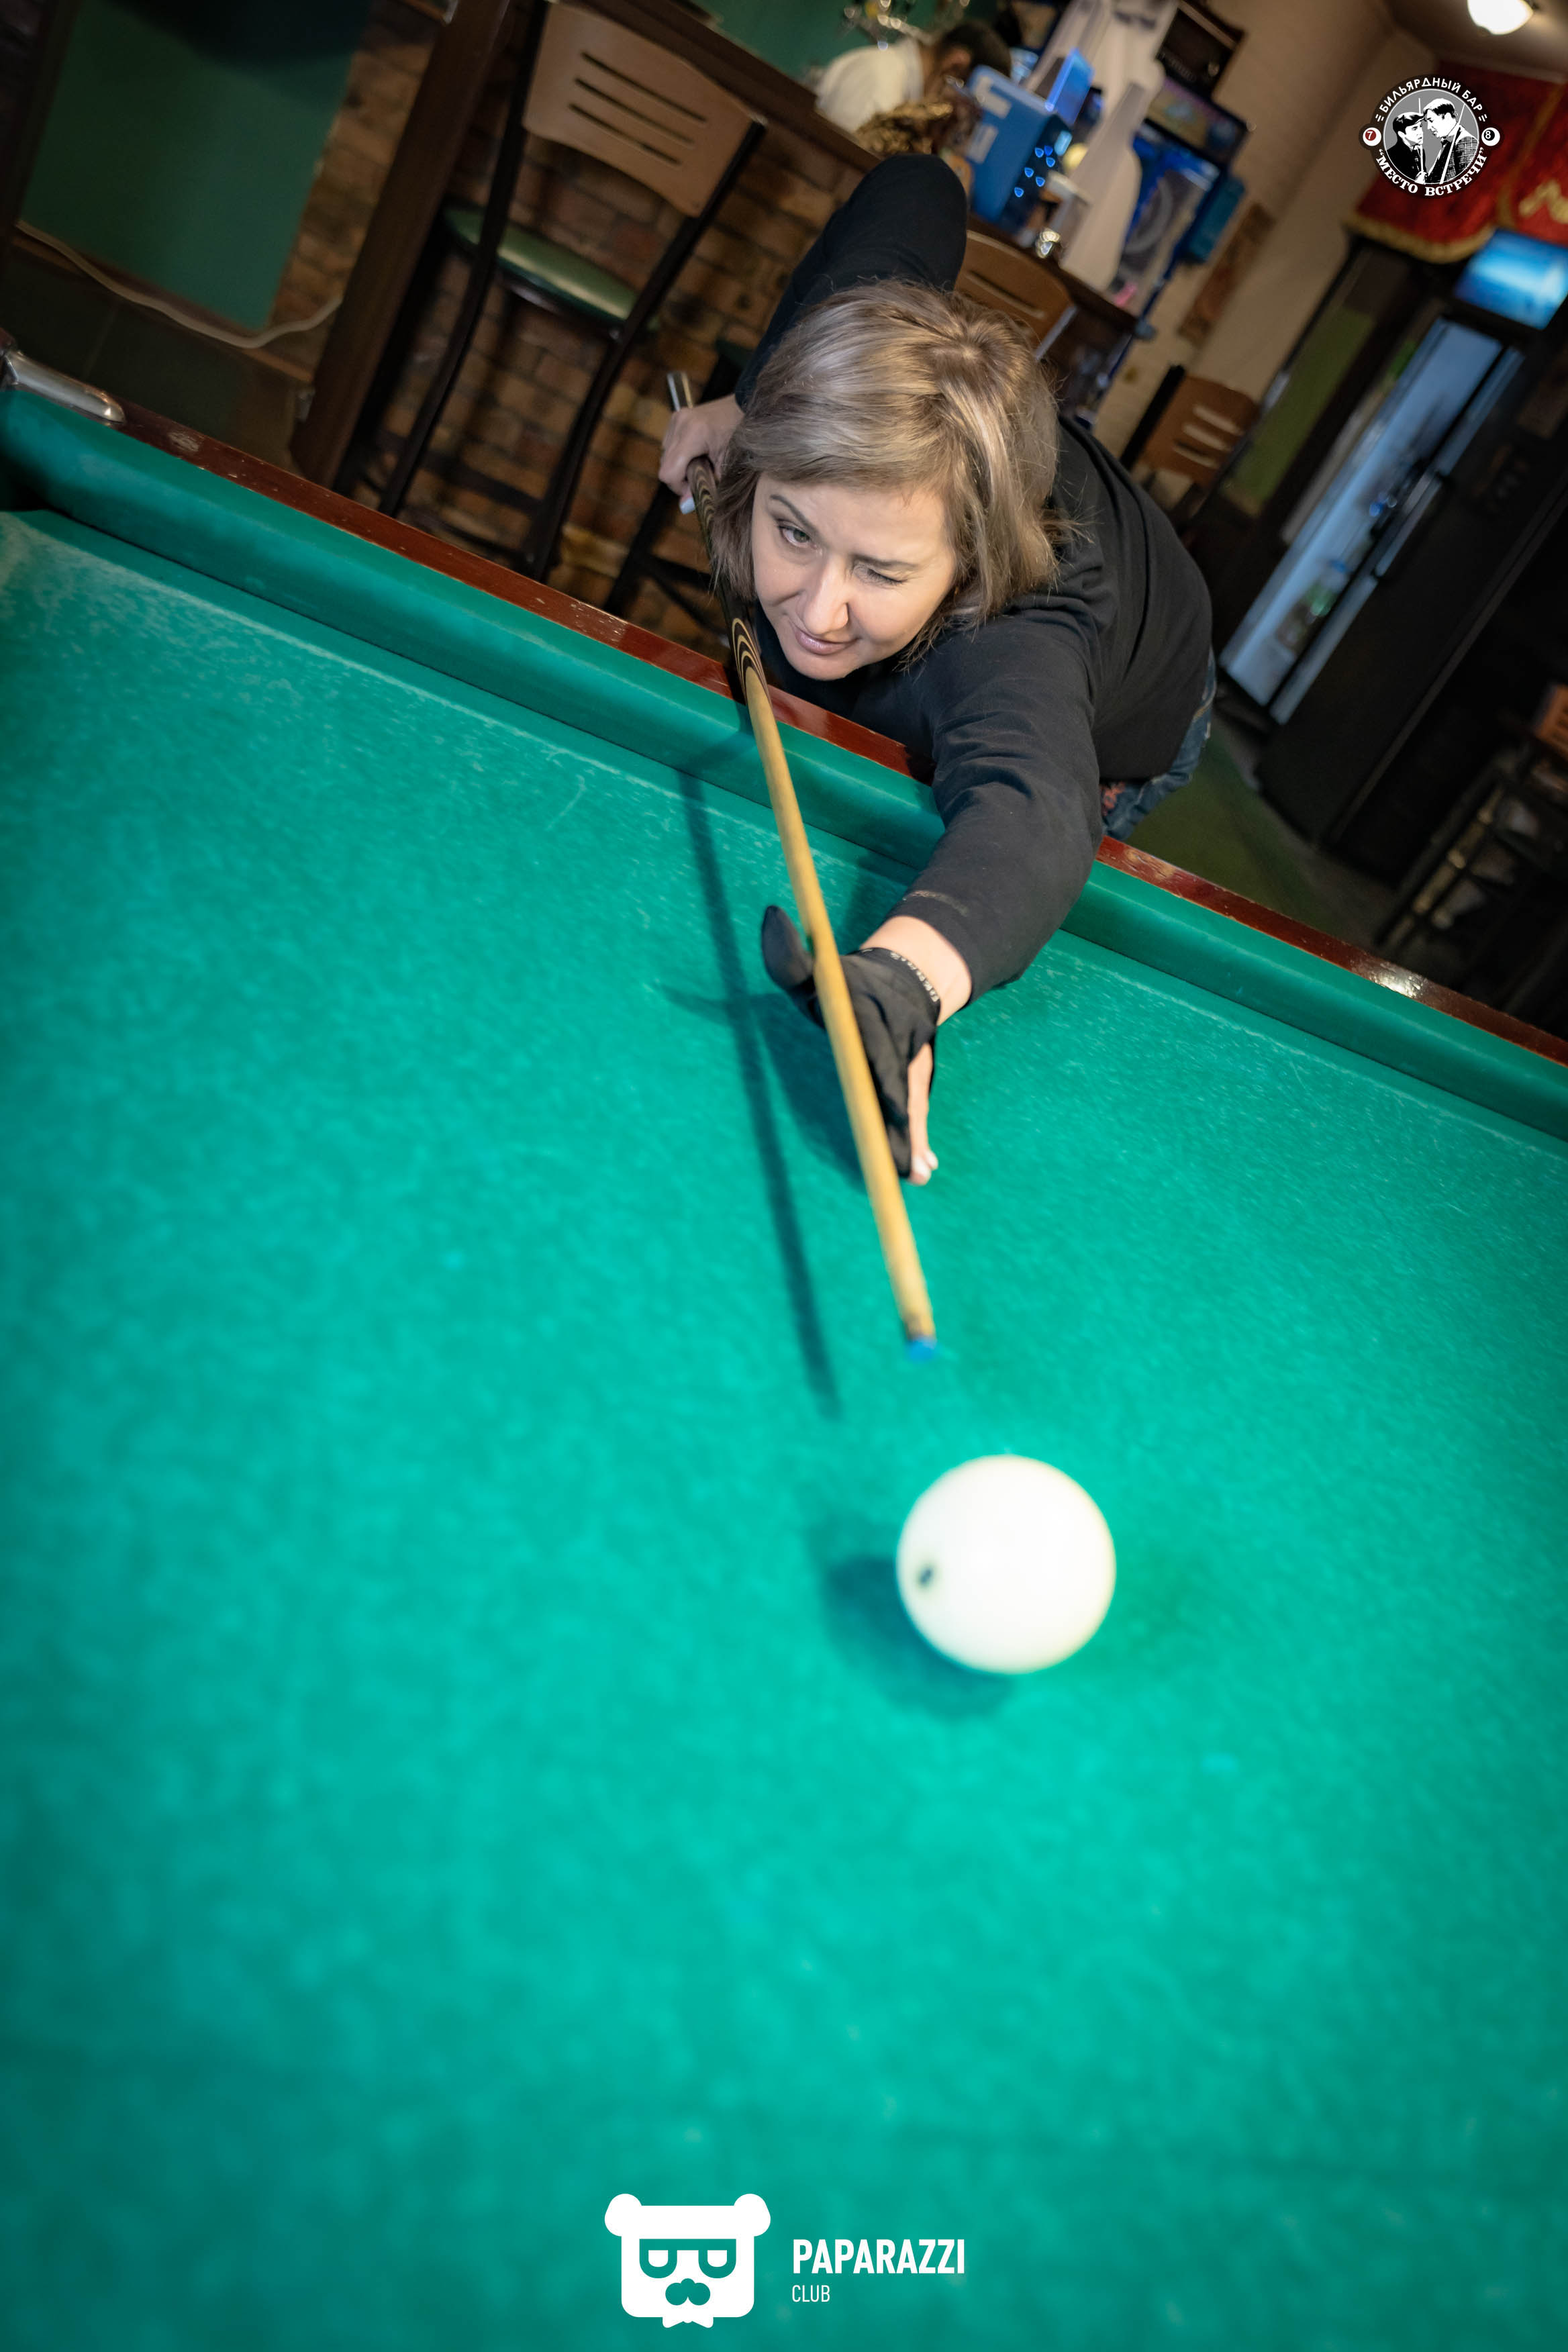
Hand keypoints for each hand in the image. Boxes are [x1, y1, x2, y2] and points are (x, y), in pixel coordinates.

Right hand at [659, 395, 741, 500]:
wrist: (745, 407)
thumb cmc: (741, 436)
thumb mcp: (726, 466)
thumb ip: (705, 486)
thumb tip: (684, 506)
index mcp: (693, 434)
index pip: (668, 472)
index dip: (678, 486)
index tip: (693, 487)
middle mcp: (680, 424)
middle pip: (664, 465)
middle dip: (680, 476)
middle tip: (701, 474)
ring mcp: (676, 419)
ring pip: (665, 455)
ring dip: (679, 465)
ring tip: (701, 461)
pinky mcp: (676, 417)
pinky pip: (669, 445)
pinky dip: (680, 454)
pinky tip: (696, 451)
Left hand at [761, 907, 953, 1183]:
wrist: (905, 976)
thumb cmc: (843, 979)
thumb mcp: (812, 964)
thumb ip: (788, 953)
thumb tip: (771, 917)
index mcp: (871, 1017)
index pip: (879, 1050)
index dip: (887, 1079)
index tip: (894, 1106)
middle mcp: (896, 1043)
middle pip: (900, 1091)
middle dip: (903, 1129)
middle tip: (904, 1166)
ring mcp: (910, 1063)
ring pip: (912, 1106)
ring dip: (914, 1142)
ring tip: (918, 1175)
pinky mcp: (914, 1080)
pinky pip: (916, 1112)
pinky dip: (919, 1141)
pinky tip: (922, 1171)